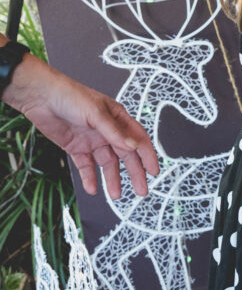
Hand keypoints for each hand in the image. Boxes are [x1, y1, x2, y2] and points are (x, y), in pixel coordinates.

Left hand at [3, 54, 158, 198]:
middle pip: (125, 155)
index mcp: (118, 118)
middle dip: (134, 173)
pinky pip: (86, 166)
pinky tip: (92, 188)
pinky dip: (89, 177)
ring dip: (112, 178)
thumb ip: (114, 132)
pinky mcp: (76, 147)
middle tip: (140, 190)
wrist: (40, 97)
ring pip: (107, 164)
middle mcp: (107, 130)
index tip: (153, 171)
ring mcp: (92, 140)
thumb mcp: (96, 113)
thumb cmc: (69, 95)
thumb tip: (133, 147)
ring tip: (115, 194)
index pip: (138, 139)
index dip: (147, 155)